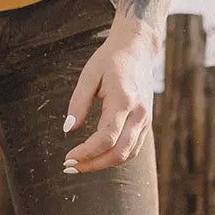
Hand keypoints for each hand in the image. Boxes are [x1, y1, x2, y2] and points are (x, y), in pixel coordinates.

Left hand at [61, 27, 155, 173]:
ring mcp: (146, 119)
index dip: (86, 152)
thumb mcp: (89, 75)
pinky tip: (96, 156)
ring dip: (103, 164)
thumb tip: (68, 129)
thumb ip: (78, 102)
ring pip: (128, 154)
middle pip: (119, 152)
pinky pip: (133, 147)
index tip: (68, 157)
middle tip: (69, 166)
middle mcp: (139, 113)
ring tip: (80, 165)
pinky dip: (115, 156)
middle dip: (93, 164)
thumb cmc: (109, 59)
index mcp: (124, 100)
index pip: (106, 138)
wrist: (138, 48)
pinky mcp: (146, 122)